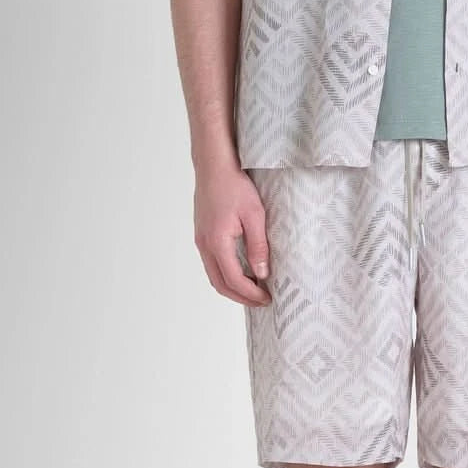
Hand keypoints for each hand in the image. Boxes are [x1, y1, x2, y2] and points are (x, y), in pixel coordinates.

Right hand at [193, 164, 271, 307]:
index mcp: (217, 242)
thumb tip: (262, 273)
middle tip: (260, 301)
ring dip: (232, 286)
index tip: (267, 298)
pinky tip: (240, 269)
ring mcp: (200, 240)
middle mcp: (204, 245)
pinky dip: (225, 273)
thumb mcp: (254, 215)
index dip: (250, 293)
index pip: (233, 280)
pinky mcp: (202, 233)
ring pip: (214, 274)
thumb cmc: (234, 185)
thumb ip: (258, 246)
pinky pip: (212, 262)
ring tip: (252, 289)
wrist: (214, 166)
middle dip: (240, 297)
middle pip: (219, 283)